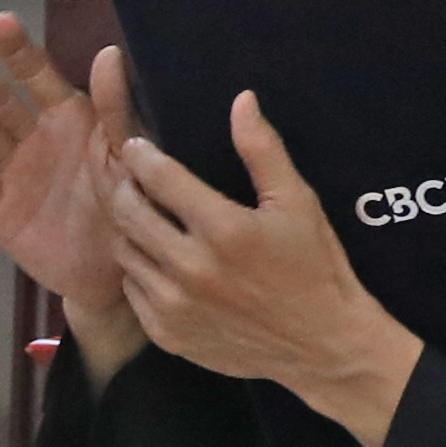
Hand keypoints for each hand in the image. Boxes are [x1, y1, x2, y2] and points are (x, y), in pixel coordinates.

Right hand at [0, 17, 136, 315]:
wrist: (120, 270)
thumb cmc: (130, 203)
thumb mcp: (127, 152)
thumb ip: (115, 106)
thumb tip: (109, 52)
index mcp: (66, 118)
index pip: (36, 78)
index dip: (18, 52)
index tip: (0, 24)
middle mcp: (33, 139)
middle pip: (0, 104)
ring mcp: (12, 174)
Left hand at [106, 90, 426, 446]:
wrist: (322, 346)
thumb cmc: (315, 268)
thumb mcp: (297, 203)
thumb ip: (263, 150)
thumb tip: (242, 100)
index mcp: (223, 229)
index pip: (158, 178)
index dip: (140, 156)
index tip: (136, 147)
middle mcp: (191, 268)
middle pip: (127, 213)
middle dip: (123, 187)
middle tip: (131, 179)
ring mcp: (174, 305)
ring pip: (123, 251)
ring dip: (126, 229)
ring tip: (142, 216)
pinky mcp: (167, 333)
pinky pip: (131, 290)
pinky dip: (137, 269)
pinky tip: (155, 258)